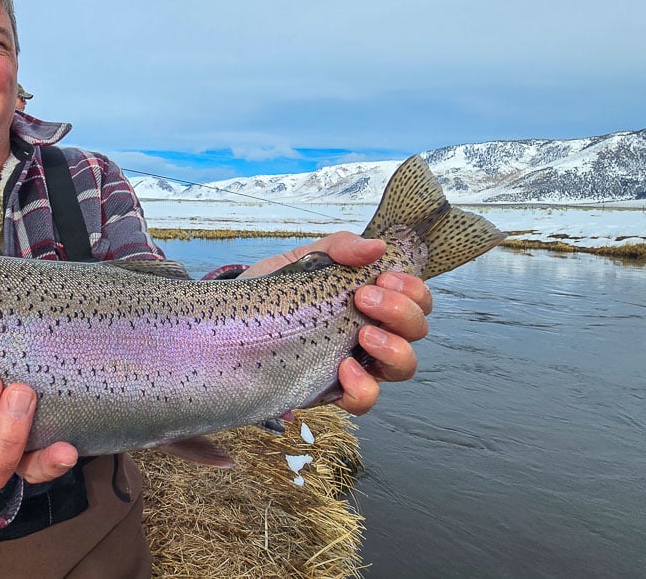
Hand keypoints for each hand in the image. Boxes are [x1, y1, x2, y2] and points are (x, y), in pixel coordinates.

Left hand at [241, 231, 430, 414]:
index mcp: (370, 302)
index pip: (416, 299)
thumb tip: (376, 246)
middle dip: (401, 312)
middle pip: (417, 330)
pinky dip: (364, 387)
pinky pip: (365, 400)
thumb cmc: (271, 291)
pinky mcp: (332, 391)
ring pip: (403, 367)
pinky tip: (344, 369)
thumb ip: (337, 248)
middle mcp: (370, 334)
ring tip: (363, 335)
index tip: (383, 277)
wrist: (228, 324)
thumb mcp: (300, 261)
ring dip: (394, 349)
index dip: (413, 290)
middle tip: (364, 299)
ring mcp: (356, 364)